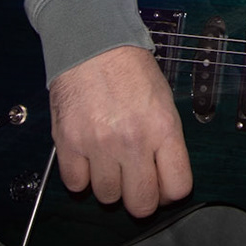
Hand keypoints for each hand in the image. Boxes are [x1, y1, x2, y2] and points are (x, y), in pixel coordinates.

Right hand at [49, 44, 192, 217]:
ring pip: (107, 197)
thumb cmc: (129, 68)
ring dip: (108, 185)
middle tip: (134, 183)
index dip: (170, 193)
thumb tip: (164, 178)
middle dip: (140, 199)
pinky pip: (75, 184)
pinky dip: (81, 177)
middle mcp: (132, 141)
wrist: (92, 42)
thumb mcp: (163, 101)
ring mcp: (98, 144)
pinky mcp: (68, 143)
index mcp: (163, 128)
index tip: (162, 186)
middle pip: (141, 204)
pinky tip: (87, 159)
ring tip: (108, 162)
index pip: (177, 188)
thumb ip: (165, 141)